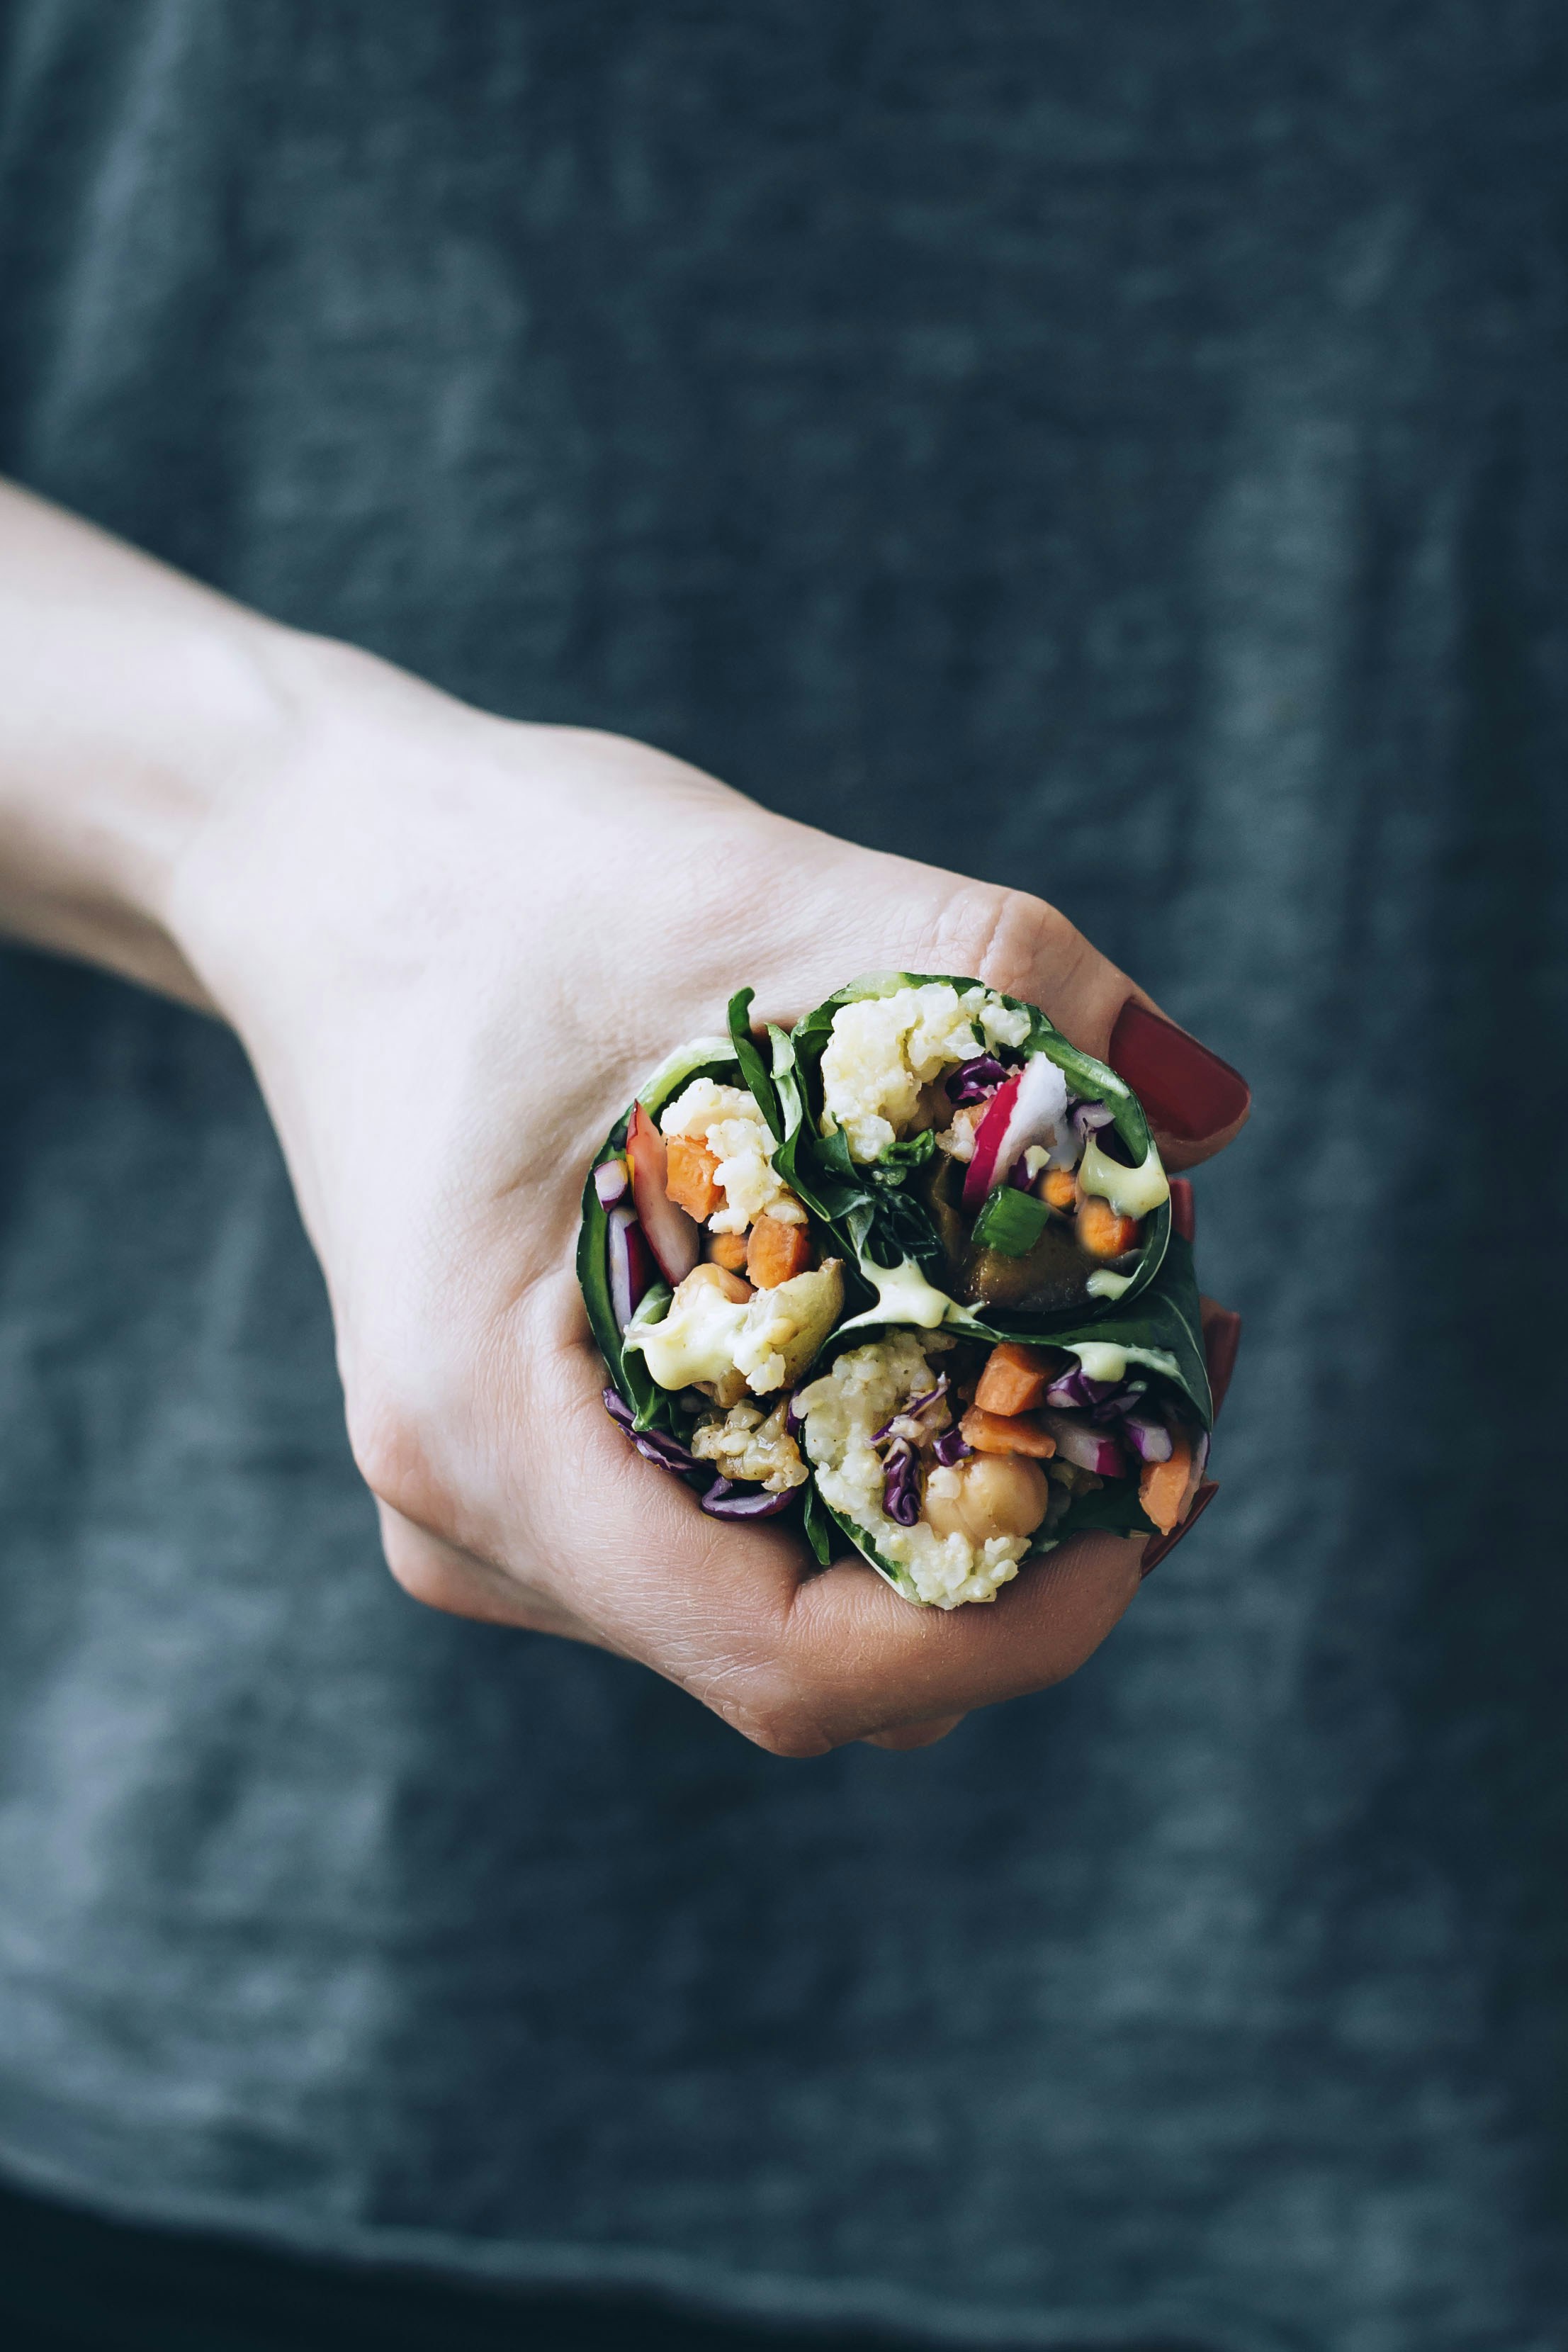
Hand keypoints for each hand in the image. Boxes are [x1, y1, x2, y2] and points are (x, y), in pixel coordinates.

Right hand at [162, 636, 1246, 1754]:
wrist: (338, 872)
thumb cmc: (508, 883)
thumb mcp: (760, 897)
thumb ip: (999, 990)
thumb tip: (1208, 1113)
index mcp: (487, 1432)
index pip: (788, 1663)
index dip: (1013, 1626)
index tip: (1156, 1492)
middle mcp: (478, 1518)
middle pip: (814, 1658)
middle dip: (1027, 1547)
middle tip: (1173, 1356)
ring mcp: (505, 1509)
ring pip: (792, 1613)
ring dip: (966, 1505)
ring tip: (1094, 1326)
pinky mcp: (548, 1465)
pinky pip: (752, 1541)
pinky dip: (886, 1468)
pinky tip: (965, 1328)